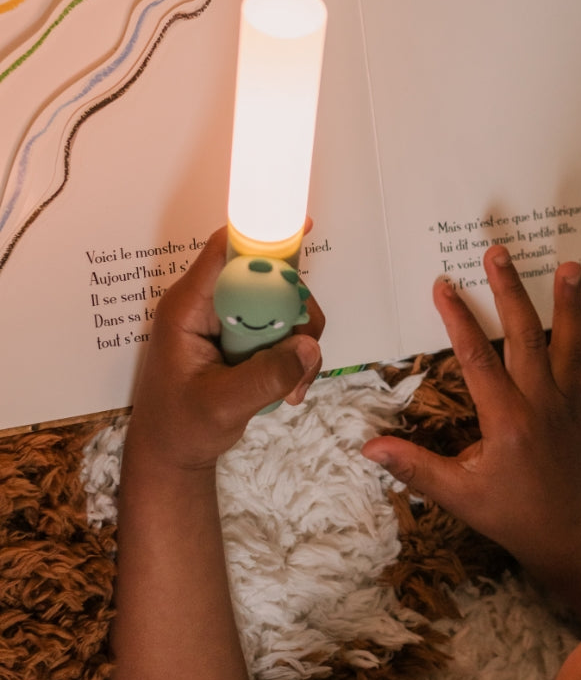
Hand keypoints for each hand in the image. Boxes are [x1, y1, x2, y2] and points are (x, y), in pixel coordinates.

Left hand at [125, 226, 324, 472]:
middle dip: (295, 313)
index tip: (300, 225)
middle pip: (267, 278)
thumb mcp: (223, 405)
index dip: (262, 236)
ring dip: (300, 343)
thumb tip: (310, 346)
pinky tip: (289, 390)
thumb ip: (266, 376)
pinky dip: (296, 358)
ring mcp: (229, 321)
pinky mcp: (244, 338)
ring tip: (293, 387)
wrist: (172, 455)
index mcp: (188, 308)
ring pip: (283, 307)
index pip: (224, 252)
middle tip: (303, 354)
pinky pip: (284, 331)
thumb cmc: (181, 428)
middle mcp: (210, 305)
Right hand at [362, 246, 580, 616]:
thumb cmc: (508, 512)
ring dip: (569, 303)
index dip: (459, 320)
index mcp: (506, 421)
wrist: (564, 529)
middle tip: (498, 253)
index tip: (444, 286)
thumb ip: (415, 467)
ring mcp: (566, 402)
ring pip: (569, 343)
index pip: (478, 360)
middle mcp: (540, 403)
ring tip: (569, 265)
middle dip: (510, 292)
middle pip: (524, 337)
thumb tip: (369, 449)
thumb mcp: (457, 494)